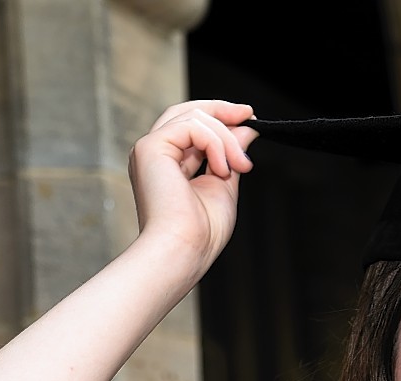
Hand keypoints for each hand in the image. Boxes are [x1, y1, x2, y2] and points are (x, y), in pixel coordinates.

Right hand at [128, 100, 257, 274]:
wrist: (184, 250)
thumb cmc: (201, 233)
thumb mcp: (224, 184)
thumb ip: (232, 154)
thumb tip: (247, 127)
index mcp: (168, 164)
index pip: (193, 126)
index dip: (221, 118)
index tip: (249, 119)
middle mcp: (156, 154)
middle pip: (188, 111)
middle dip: (222, 110)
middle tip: (249, 115)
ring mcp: (150, 149)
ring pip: (194, 117)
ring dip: (226, 139)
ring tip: (240, 166)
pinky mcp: (150, 148)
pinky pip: (191, 126)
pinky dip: (215, 143)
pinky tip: (222, 170)